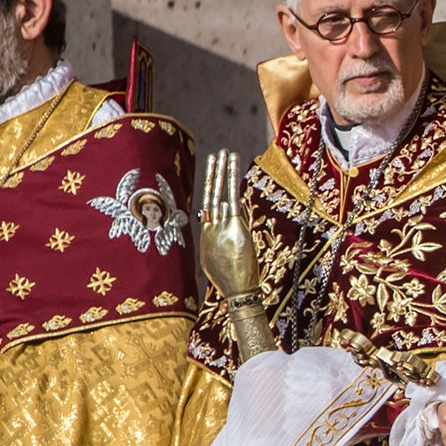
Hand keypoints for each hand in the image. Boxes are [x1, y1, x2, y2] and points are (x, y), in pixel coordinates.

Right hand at [198, 149, 260, 299]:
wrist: (236, 292)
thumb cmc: (230, 282)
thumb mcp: (217, 261)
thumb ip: (215, 244)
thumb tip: (213, 230)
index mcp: (208, 235)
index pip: (208, 206)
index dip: (210, 188)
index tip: (212, 174)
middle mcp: (212, 227)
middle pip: (211, 195)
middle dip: (214, 174)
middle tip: (215, 154)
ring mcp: (222, 225)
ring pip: (221, 192)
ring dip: (223, 171)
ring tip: (225, 153)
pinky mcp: (234, 226)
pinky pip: (232, 197)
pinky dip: (232, 180)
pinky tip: (233, 166)